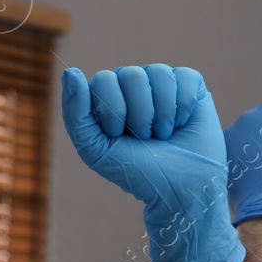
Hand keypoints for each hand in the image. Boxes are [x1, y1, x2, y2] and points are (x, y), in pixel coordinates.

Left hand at [62, 64, 244, 261]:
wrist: (182, 189)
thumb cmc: (137, 172)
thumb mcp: (96, 150)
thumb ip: (75, 113)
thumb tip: (71, 71)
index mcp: (106, 96)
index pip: (103, 80)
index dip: (114, 111)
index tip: (120, 137)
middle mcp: (132, 85)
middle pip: (131, 75)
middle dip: (140, 115)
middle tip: (145, 139)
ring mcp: (161, 83)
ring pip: (159, 73)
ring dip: (162, 114)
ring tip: (164, 134)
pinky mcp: (189, 85)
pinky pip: (184, 77)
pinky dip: (183, 106)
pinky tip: (181, 124)